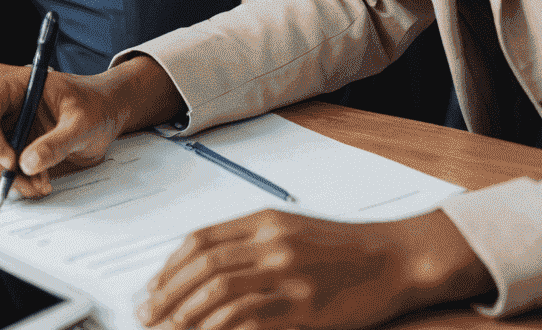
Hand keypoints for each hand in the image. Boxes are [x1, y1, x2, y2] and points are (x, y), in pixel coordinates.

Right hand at [0, 55, 184, 198]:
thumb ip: (56, 143)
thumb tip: (26, 165)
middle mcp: (3, 102)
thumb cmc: (95, 107)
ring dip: (4, 177)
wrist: (105, 114)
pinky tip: (36, 184)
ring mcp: (3, 124)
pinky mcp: (8, 144)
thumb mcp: (82, 123)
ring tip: (38, 186)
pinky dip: (9, 181)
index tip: (11, 162)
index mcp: (17, 84)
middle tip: (27, 184)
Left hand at [139, 209, 492, 329]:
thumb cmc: (341, 248)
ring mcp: (288, 277)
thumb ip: (247, 244)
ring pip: (221, 297)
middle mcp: (271, 244)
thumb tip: (202, 269)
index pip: (201, 242)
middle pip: (205, 270)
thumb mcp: (289, 230)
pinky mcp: (306, 309)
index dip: (170, 267)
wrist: (393, 258)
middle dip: (169, 295)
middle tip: (147, 315)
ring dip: (187, 316)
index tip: (152, 289)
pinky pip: (252, 320)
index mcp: (263, 221)